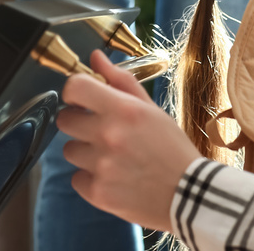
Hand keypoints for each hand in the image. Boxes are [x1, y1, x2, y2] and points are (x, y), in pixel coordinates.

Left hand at [58, 50, 202, 230]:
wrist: (189, 195)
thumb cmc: (172, 149)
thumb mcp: (151, 109)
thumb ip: (121, 81)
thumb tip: (96, 58)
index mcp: (123, 110)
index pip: (75, 87)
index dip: (73, 91)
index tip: (80, 99)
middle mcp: (108, 135)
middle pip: (65, 120)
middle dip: (78, 122)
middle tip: (98, 130)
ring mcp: (101, 166)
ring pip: (69, 150)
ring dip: (85, 152)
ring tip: (110, 157)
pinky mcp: (98, 192)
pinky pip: (76, 178)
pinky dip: (90, 179)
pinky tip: (112, 177)